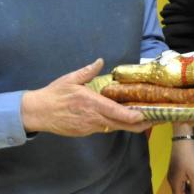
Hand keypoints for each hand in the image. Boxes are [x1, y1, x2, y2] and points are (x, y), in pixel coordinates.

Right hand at [21, 59, 151, 135]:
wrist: (38, 112)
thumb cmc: (54, 94)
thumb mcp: (70, 79)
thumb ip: (87, 71)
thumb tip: (100, 61)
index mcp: (91, 103)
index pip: (117, 113)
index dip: (134, 117)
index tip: (147, 114)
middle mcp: (93, 118)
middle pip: (121, 125)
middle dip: (139, 125)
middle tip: (154, 120)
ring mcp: (89, 127)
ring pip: (113, 127)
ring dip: (127, 125)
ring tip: (142, 120)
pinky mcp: (85, 132)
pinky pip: (103, 128)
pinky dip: (113, 124)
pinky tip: (120, 119)